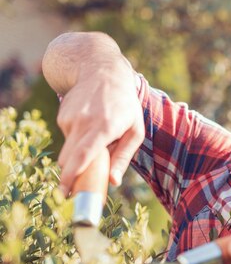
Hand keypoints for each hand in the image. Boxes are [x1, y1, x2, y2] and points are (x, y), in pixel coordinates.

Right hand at [43, 32, 143, 194]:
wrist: (102, 72)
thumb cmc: (125, 105)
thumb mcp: (135, 130)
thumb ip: (123, 157)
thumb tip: (113, 182)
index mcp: (104, 127)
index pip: (83, 155)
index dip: (72, 175)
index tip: (65, 191)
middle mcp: (84, 122)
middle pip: (69, 159)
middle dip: (72, 175)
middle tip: (80, 186)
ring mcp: (69, 118)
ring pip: (68, 151)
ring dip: (79, 155)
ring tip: (97, 140)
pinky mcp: (62, 116)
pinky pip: (67, 139)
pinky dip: (77, 141)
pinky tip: (89, 126)